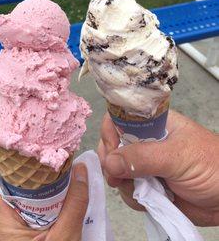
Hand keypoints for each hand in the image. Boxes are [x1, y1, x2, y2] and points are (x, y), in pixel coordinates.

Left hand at [0, 159, 87, 240]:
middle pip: (7, 179)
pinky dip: (41, 194)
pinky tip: (58, 188)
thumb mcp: (65, 238)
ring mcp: (9, 225)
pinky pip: (27, 204)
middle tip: (48, 151)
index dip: (6, 154)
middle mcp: (0, 219)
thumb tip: (82, 169)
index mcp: (0, 219)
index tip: (26, 140)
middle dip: (28, 164)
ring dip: (36, 179)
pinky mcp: (20, 231)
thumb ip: (74, 203)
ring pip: (19, 191)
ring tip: (55, 165)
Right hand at [98, 110, 218, 226]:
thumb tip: (109, 162)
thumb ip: (143, 157)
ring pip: (117, 171)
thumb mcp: (178, 156)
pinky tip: (150, 200)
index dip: (111, 130)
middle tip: (118, 176)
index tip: (112, 149)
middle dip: (112, 162)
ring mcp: (145, 165)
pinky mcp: (148, 187)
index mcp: (154, 124)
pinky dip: (133, 198)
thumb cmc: (212, 166)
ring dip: (124, 184)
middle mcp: (146, 143)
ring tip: (143, 190)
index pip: (121, 117)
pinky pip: (127, 190)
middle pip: (113, 145)